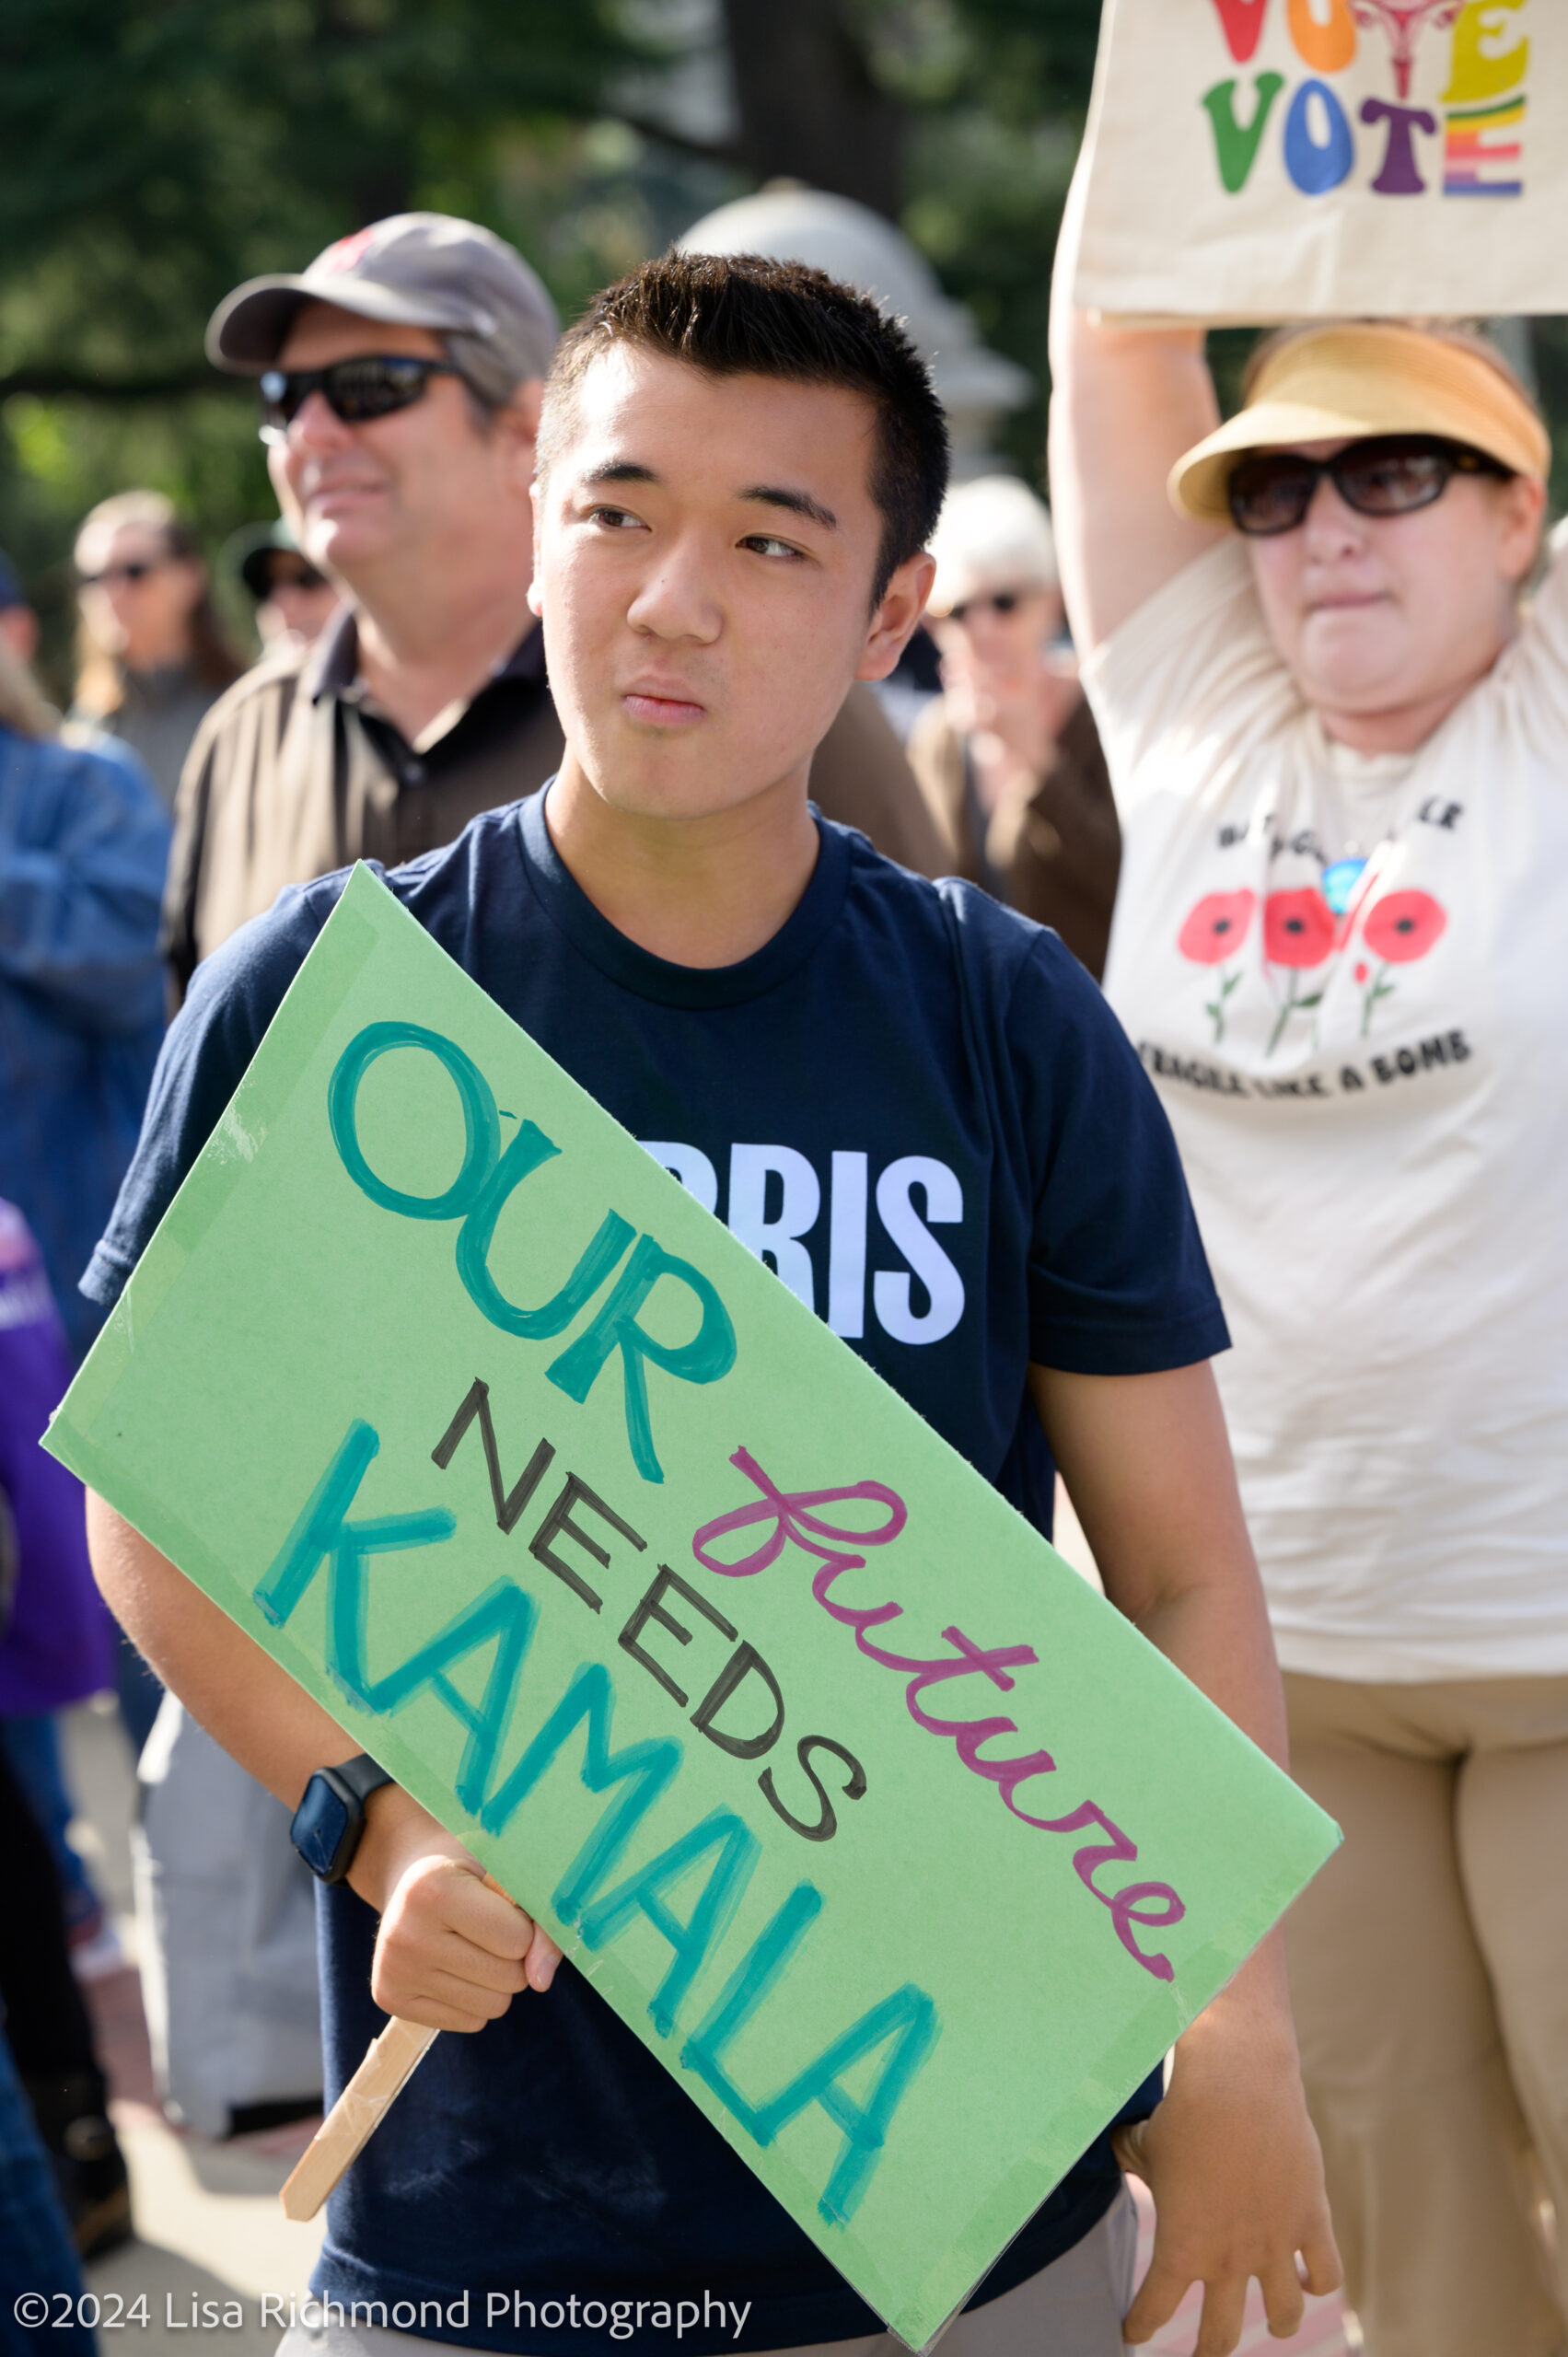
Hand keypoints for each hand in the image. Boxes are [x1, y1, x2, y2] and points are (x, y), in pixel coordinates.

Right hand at [348, 1783, 562, 2030]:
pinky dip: (475, 1998)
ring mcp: (395, 1970)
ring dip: (497, 1981)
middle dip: (514, 1956)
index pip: (516, 1939)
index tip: (505, 1906)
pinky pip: (470, 2022)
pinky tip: (454, 1965)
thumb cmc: (470, 1872)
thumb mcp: (506, 1874)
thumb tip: (542, 1980)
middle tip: (491, 1928)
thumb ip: (539, 1919)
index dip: (525, 1926)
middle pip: (508, 1977)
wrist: (408, 1876)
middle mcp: (406, 1933)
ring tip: (474, 1945)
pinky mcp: (391, 1998)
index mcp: (433, 1888)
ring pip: (492, 2006)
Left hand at [1114, 2024, 1340, 2353]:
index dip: (1139, 2325)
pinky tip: (1309, 2278)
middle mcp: (1229, 2259)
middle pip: (1221, 2337)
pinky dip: (1317, 2282)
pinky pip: (1326, 2274)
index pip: (1153, 2309)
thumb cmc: (1183, 2112)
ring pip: (1284, 2317)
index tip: (1131, 2334)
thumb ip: (1131, 2160)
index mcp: (1182, 2246)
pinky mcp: (1311, 2221)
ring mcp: (1275, 2245)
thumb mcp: (1143, 2143)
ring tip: (1276, 2324)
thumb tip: (1118, 2151)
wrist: (1238, 2084)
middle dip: (1209, 2353)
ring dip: (1278, 2325)